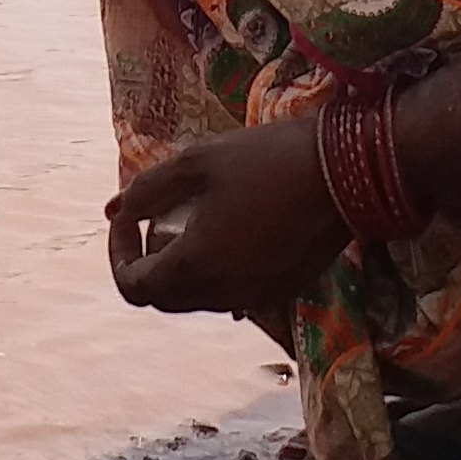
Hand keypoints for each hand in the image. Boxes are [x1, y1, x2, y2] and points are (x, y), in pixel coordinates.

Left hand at [105, 119, 348, 320]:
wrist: (346, 172)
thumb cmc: (265, 160)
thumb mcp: (196, 163)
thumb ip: (147, 190)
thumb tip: (114, 208)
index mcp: (196, 265)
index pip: (133, 285)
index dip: (118, 252)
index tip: (127, 217)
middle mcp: (223, 294)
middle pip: (163, 299)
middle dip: (147, 262)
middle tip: (155, 218)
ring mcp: (256, 298)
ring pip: (197, 299)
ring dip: (181, 268)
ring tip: (192, 219)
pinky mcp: (283, 291)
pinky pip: (232, 295)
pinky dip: (215, 273)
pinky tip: (229, 232)